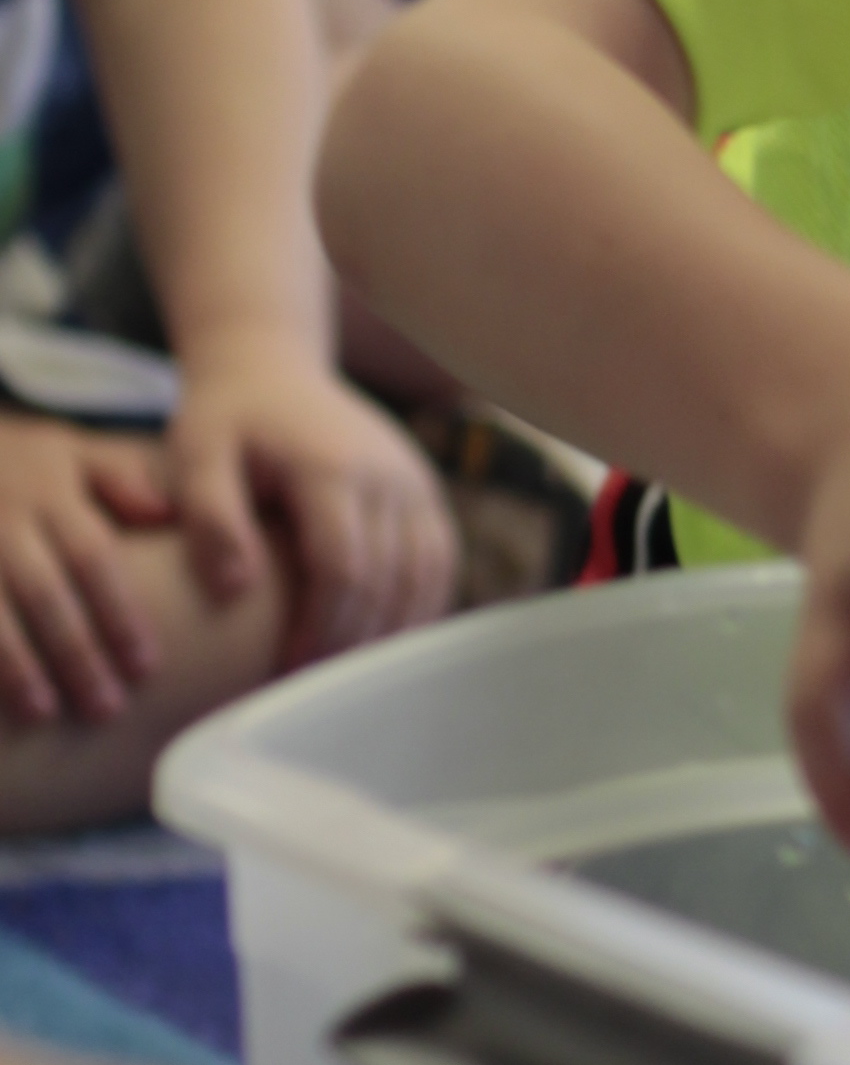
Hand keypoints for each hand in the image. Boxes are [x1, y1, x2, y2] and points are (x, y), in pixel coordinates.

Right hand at [0, 416, 184, 728]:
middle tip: (107, 707)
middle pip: (44, 592)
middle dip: (76, 651)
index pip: (91, 557)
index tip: (145, 666)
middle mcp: (3, 520)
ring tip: (45, 713)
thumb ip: (119, 476)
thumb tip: (166, 513)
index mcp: (48, 492)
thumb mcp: (66, 450)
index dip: (118, 612)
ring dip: (16, 666)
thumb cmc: (16, 462)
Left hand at [165, 333, 456, 664]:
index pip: (344, 569)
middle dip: (351, 646)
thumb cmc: (226, 421)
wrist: (273, 369)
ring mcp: (416, 483)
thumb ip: (210, 519)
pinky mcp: (426, 493)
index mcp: (333, 468)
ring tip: (345, 679)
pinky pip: (439, 563)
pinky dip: (418, 609)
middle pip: (388, 583)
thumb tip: (236, 589)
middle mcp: (389, 476)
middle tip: (311, 695)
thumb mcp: (196, 456)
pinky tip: (381, 644)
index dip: (320, 631)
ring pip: (425, 578)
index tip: (284, 675)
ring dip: (390, 634)